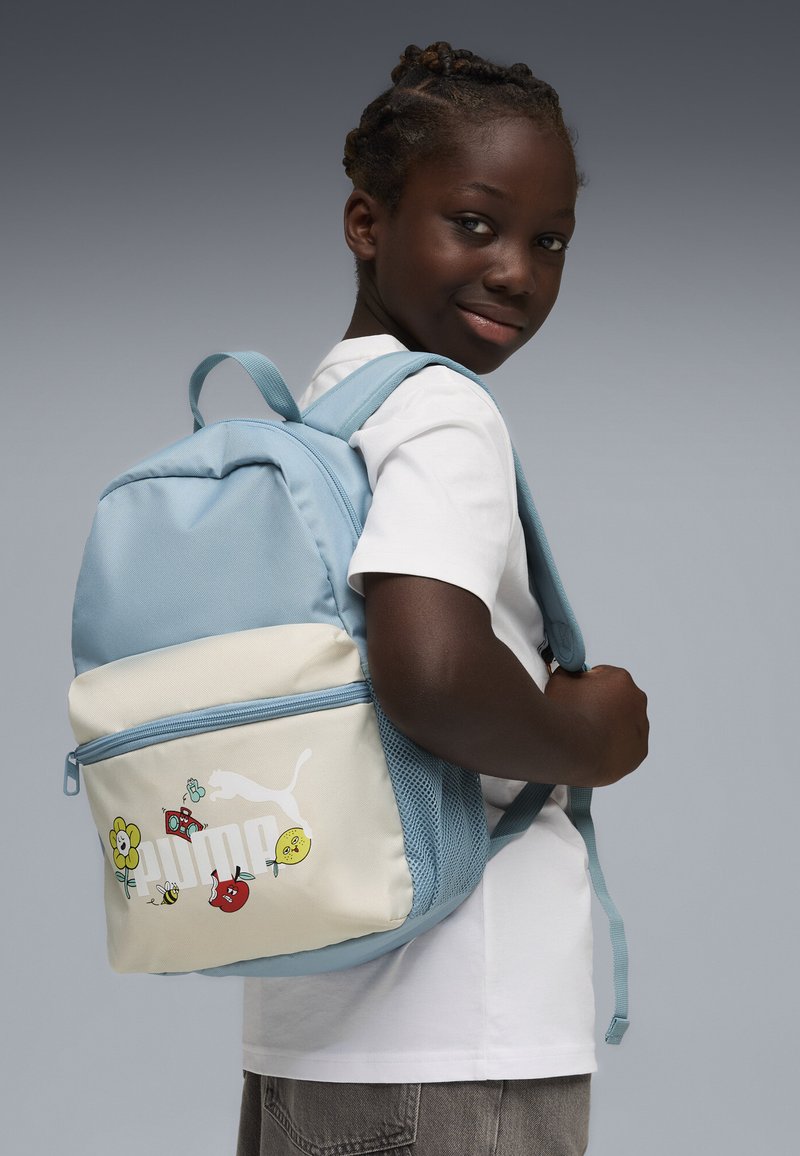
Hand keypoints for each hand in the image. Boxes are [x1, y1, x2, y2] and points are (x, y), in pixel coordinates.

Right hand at [544, 665, 648, 787]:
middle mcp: (637, 700)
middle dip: (601, 705)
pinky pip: (626, 745)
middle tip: (580, 716)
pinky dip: (613, 746)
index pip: (603, 677)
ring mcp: (641, 727)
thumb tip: (571, 673)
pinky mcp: (639, 751)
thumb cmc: (567, 714)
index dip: (586, 687)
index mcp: (620, 679)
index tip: (576, 697)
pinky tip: (596, 748)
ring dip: (608, 726)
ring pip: (623, 723)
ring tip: (586, 735)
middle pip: (616, 699)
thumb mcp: (560, 680)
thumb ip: (570, 672)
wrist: (572, 750)